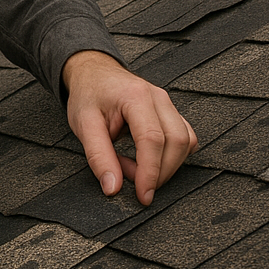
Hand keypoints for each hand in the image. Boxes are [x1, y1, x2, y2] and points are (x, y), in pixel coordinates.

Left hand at [62, 50, 197, 205]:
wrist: (93, 73)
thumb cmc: (88, 95)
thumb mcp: (83, 125)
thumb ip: (98, 157)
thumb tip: (113, 188)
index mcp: (135, 96)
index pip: (152, 140)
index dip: (151, 172)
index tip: (143, 195)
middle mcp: (158, 97)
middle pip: (175, 143)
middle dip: (159, 172)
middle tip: (130, 180)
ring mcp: (168, 103)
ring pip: (184, 142)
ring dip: (164, 165)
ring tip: (131, 165)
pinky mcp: (172, 112)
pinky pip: (184, 138)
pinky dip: (170, 156)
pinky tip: (145, 157)